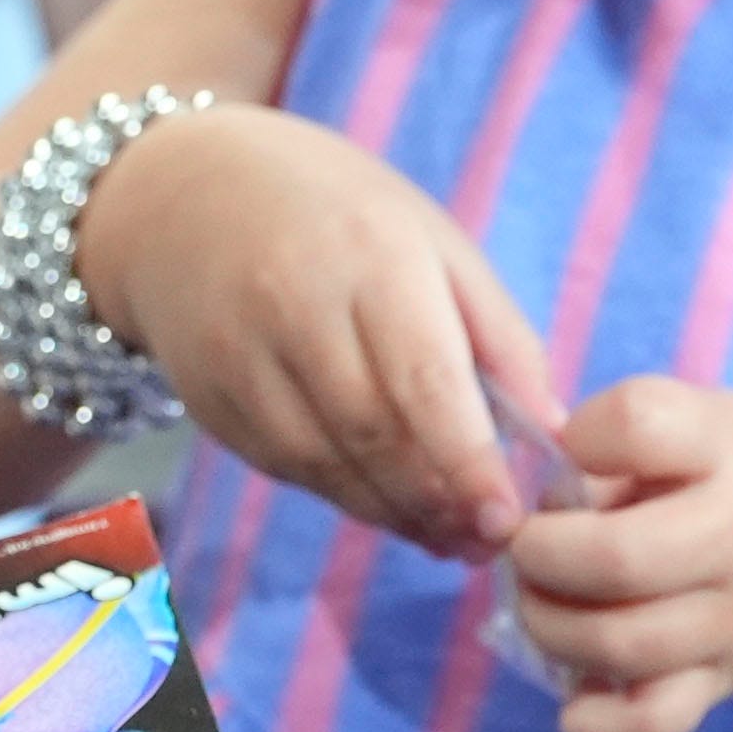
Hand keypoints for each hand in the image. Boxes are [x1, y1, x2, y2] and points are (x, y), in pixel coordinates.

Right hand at [81, 101, 553, 556]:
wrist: (181, 192)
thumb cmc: (334, 211)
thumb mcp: (431, 238)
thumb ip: (497, 334)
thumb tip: (552, 432)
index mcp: (370, 255)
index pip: (423, 380)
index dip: (468, 463)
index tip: (507, 518)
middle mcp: (295, 306)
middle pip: (374, 435)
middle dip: (438, 502)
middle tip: (488, 539)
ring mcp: (239, 356)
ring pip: (326, 466)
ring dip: (394, 514)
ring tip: (446, 533)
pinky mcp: (207, 398)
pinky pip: (286, 467)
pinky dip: (343, 497)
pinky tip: (384, 503)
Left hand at [501, 375, 732, 731]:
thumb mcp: (712, 423)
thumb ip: (625, 447)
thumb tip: (543, 498)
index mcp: (727, 450)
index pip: (640, 425)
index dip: (581, 436)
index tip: (573, 451)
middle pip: (615, 558)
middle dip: (539, 554)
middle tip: (530, 546)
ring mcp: (732, 620)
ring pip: (620, 644)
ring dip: (550, 627)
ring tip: (545, 605)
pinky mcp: (724, 681)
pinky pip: (654, 723)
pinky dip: (597, 725)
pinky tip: (573, 702)